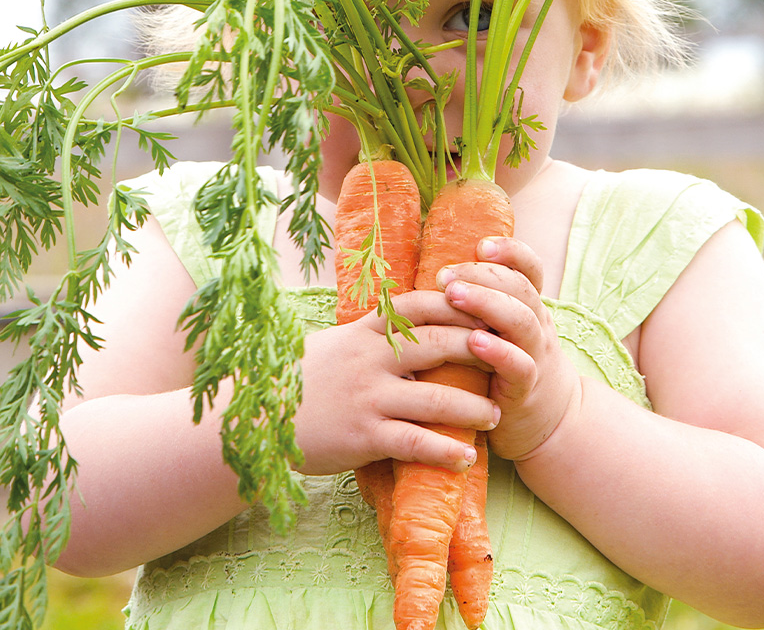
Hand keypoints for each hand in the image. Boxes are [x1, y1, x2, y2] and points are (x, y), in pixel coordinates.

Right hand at [292, 289, 499, 475]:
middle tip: (508, 359)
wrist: (256, 418)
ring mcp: (368, 397)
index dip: (458, 305)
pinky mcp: (363, 436)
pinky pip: (415, 442)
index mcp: (364, 331)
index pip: (420, 306)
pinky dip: (445, 450)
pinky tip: (465, 457)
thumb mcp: (334, 344)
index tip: (488, 308)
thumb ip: (371, 335)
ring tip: (495, 413)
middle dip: (479, 350)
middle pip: (438, 344)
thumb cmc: (297, 379)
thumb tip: (408, 323)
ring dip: (473, 407)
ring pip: (436, 397)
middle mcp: (370, 358)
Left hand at [436, 236, 580, 461]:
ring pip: (521, 320)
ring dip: (486, 304)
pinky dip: (498, 352)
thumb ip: (478, 303)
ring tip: (454, 296)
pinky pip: (520, 366)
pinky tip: (474, 342)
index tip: (481, 244)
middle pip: (519, 288)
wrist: (545, 421)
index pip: (529, 268)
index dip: (510, 251)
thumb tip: (429, 270)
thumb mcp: (500, 329)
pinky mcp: (526, 389)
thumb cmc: (505, 366)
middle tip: (445, 275)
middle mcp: (536, 324)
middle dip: (482, 275)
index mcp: (527, 305)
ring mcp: (535, 355)